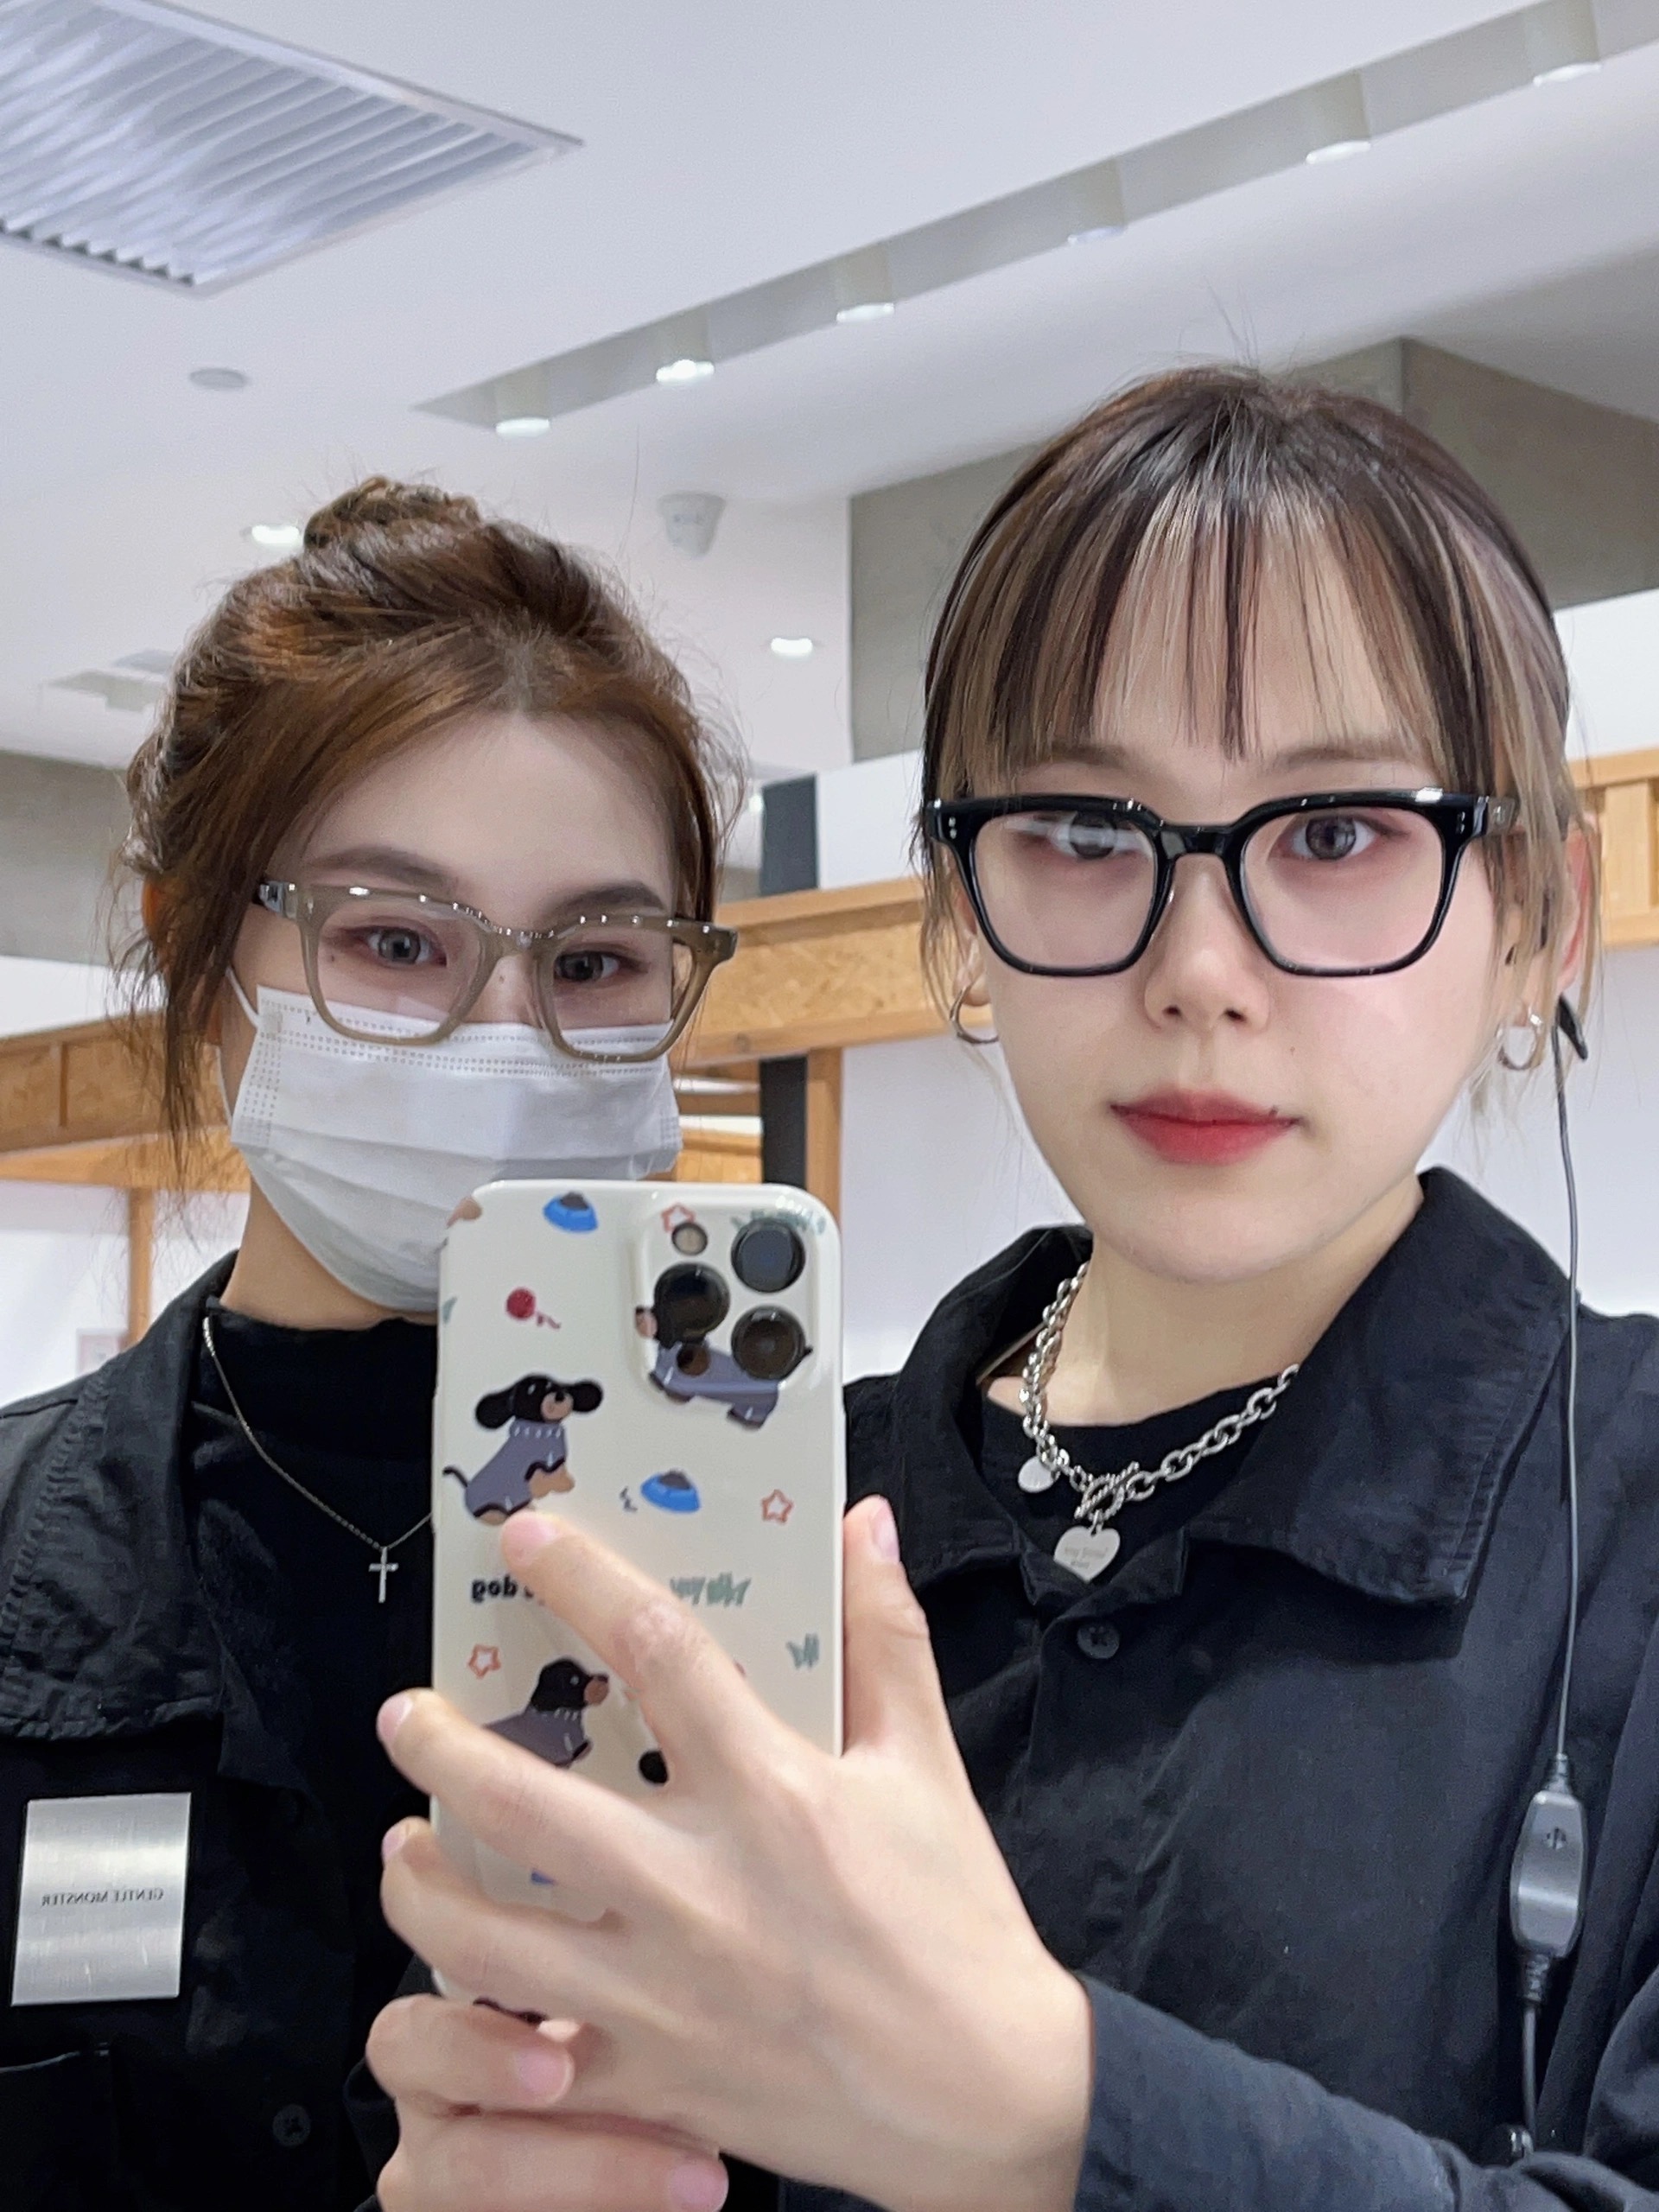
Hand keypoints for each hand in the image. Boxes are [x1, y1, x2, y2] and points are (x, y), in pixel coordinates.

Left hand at [376, 1497, 1091, 2211]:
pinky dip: (473, 2017)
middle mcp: (700, 1887)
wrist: (988, 2098)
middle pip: (528, 1799)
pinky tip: (456, 1976)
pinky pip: (523, 2050)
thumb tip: (862, 1521)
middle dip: (442, 1747)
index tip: (526, 1538)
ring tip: (403, 1846)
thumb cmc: (957, 1925)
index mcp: (772, 1792)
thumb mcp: (927, 1765)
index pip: (657, 1652)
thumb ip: (885, 1633)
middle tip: (403, 1713)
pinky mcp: (651, 2081)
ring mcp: (663, 1993)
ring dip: (422, 1885)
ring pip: (490, 1935)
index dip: (581, 1579)